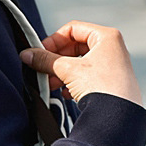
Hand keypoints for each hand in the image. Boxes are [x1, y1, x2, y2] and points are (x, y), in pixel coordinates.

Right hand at [19, 20, 143, 106]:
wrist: (118, 116)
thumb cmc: (101, 87)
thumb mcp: (68, 70)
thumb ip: (45, 60)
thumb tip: (27, 55)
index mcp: (106, 37)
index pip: (73, 29)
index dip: (54, 40)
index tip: (40, 53)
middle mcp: (111, 48)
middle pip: (75, 46)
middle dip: (56, 59)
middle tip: (42, 69)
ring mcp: (111, 66)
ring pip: (79, 63)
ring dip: (61, 72)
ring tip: (50, 84)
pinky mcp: (109, 83)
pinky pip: (85, 77)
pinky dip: (72, 82)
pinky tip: (64, 93)